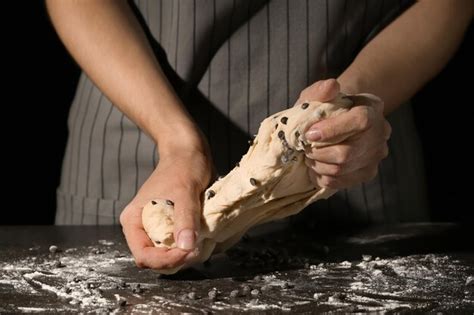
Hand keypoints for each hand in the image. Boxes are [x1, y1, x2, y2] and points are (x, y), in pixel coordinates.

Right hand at [120, 132, 212, 268]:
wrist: (189, 152)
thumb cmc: (183, 166)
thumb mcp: (185, 191)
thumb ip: (185, 218)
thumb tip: (186, 247)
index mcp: (134, 221)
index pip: (144, 255)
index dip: (166, 260)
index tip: (189, 251)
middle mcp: (143, 228)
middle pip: (157, 260)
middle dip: (179, 259)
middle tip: (200, 248)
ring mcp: (158, 229)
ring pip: (171, 256)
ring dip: (188, 255)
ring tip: (204, 241)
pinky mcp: (172, 228)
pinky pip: (180, 247)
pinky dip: (193, 247)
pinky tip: (206, 237)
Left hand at [299, 79, 390, 188]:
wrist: (335, 121)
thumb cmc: (325, 107)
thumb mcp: (318, 94)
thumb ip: (321, 90)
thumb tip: (331, 87)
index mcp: (372, 107)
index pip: (360, 121)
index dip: (333, 130)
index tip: (310, 134)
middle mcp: (380, 132)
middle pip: (348, 152)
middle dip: (319, 153)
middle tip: (305, 148)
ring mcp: (376, 155)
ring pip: (342, 169)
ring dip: (318, 165)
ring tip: (309, 156)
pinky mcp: (368, 173)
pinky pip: (341, 182)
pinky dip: (322, 177)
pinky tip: (316, 167)